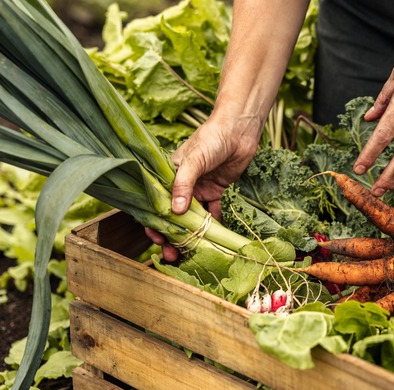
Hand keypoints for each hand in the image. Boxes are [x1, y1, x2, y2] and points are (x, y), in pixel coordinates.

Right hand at [145, 112, 262, 260]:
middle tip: (173, 256)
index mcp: (168, 175)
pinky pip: (213, 213)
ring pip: (192, 218)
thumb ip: (184, 184)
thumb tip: (175, 212)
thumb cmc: (212, 138)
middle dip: (173, 237)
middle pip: (173, 216)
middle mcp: (181, 185)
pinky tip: (215, 238)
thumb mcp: (194, 159)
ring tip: (192, 254)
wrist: (239, 129)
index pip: (156, 204)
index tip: (157, 240)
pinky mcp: (216, 191)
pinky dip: (214, 225)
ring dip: (192, 236)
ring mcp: (199, 189)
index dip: (155, 223)